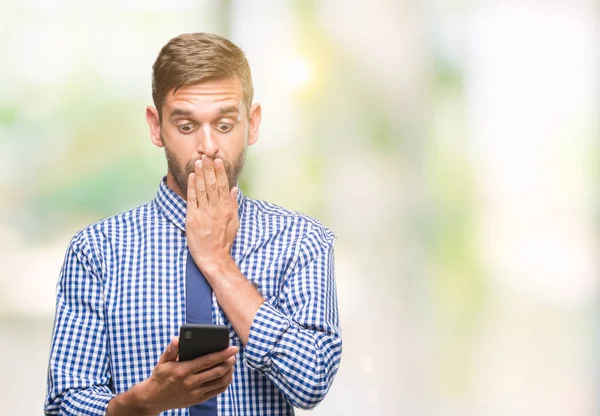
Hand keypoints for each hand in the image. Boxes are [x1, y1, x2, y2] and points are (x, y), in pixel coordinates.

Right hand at [140, 336, 237, 413]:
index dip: (222, 354)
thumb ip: (172, 349)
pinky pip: (216, 391)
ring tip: (232, 363)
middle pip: (217, 371)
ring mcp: (195, 393)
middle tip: (234, 354)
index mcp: (183, 370)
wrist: (154, 398)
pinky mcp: (198, 400)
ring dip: (229, 372)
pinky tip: (227, 375)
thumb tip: (178, 338)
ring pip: (219, 382)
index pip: (207, 361)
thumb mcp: (163, 361)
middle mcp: (190, 383)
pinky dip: (225, 383)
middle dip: (229, 361)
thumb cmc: (160, 376)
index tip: (233, 348)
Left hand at [186, 155, 238, 271]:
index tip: (218, 162)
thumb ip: (233, 204)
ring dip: (199, 174)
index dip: (220, 173)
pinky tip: (191, 177)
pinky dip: (191, 187)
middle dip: (209, 169)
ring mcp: (203, 213)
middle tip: (207, 157)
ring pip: (201, 189)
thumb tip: (234, 189)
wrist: (213, 257)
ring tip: (198, 162)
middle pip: (212, 185)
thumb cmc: (224, 241)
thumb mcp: (234, 222)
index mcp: (226, 209)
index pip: (223, 186)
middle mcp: (215, 209)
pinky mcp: (192, 218)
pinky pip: (192, 199)